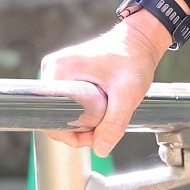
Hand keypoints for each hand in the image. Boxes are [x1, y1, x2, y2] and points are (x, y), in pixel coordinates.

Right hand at [40, 9, 173, 155]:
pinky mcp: (66, 75)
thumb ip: (114, 123)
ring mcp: (58, 72)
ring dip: (83, 121)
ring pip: (63, 110)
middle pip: (55, 114)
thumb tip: (100, 149)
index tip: (93, 135)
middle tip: (105, 127)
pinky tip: (101, 109)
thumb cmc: (133, 60)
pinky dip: (84, 111)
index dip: (69, 132)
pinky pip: (68, 103)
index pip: (49, 115)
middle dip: (79, 128)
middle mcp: (52, 69)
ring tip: (107, 115)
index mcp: (58, 70)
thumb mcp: (128, 94)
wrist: (140, 41)